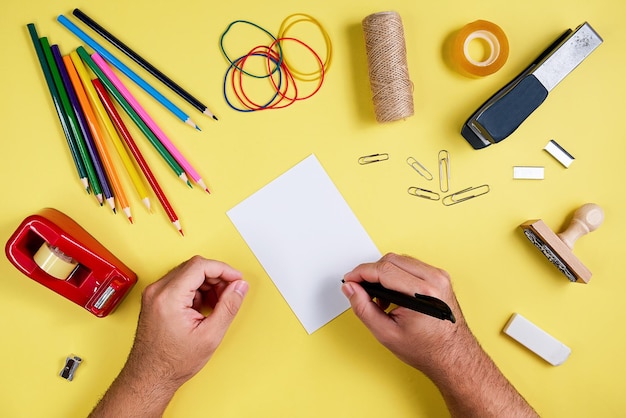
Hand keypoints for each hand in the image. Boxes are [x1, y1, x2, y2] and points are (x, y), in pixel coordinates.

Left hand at [129, 255, 248, 385]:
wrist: (150, 376)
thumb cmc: (173, 362)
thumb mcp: (210, 335)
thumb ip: (228, 306)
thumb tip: (240, 286)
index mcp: (169, 297)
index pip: (200, 266)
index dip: (223, 269)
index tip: (237, 278)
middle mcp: (157, 291)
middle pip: (194, 267)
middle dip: (216, 277)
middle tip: (230, 293)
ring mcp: (154, 294)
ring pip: (188, 273)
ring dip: (207, 283)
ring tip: (218, 304)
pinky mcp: (155, 298)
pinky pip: (180, 283)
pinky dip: (196, 290)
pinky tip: (204, 307)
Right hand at [342, 253, 536, 416]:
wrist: (453, 356)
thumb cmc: (426, 349)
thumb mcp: (386, 333)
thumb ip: (363, 308)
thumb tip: (350, 288)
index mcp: (423, 293)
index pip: (384, 270)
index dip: (361, 273)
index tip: (349, 279)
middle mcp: (435, 280)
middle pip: (391, 260)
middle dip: (371, 272)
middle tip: (361, 290)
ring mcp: (440, 276)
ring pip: (400, 260)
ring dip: (383, 273)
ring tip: (379, 298)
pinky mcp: (440, 277)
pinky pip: (410, 265)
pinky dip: (396, 274)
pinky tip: (392, 294)